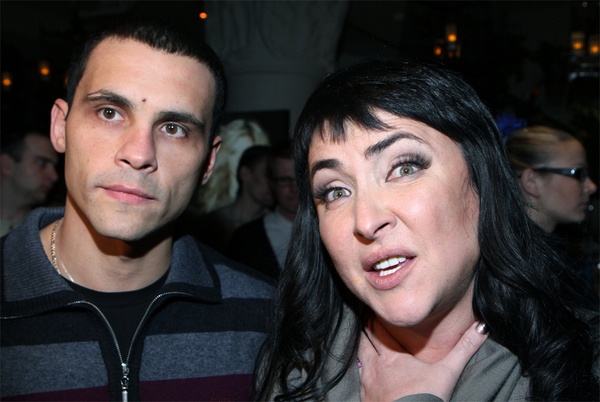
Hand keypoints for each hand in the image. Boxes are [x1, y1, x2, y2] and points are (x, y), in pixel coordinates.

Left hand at [358, 320, 487, 401]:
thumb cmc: (427, 397)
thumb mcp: (448, 371)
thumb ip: (465, 347)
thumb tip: (483, 326)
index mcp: (391, 356)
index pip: (376, 329)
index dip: (375, 319)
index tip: (375, 309)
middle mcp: (374, 366)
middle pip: (365, 341)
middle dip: (366, 330)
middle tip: (368, 320)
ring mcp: (367, 383)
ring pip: (360, 358)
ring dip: (363, 349)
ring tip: (366, 342)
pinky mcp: (365, 399)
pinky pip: (360, 380)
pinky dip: (363, 372)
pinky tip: (367, 373)